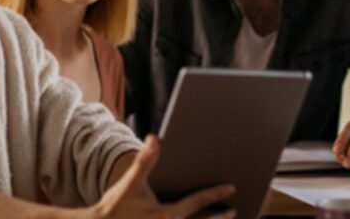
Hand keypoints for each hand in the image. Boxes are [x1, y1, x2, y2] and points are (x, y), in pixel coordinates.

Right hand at [90, 135, 235, 218]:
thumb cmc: (115, 207)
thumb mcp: (129, 183)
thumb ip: (144, 161)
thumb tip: (155, 139)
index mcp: (168, 215)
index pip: (197, 202)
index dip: (216, 194)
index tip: (231, 187)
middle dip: (219, 218)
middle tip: (233, 211)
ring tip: (219, 218)